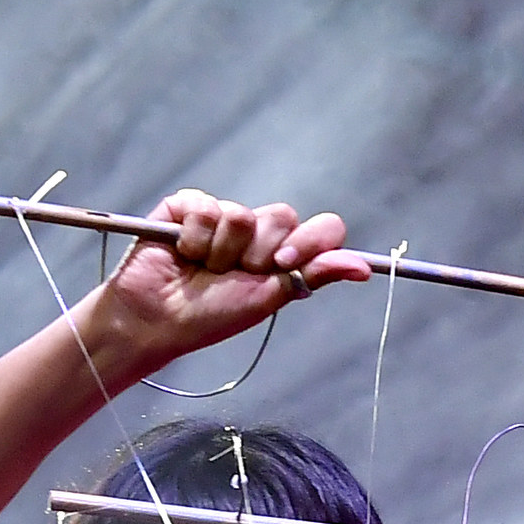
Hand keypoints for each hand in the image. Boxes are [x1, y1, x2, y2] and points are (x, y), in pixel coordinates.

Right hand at [96, 189, 366, 365]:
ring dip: (222, 250)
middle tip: (235, 273)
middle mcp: (258, 231)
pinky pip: (206, 207)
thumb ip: (314, 275)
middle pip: (283, 216)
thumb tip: (365, 268)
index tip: (283, 266)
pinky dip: (194, 237)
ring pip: (242, 214)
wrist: (158, 318)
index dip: (309, 243)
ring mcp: (223, 214)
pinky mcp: (188, 204)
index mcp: (283, 252)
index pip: (322, 229)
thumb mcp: (269, 298)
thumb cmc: (211, 315)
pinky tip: (181, 252)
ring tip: (201, 267)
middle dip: (261, 252)